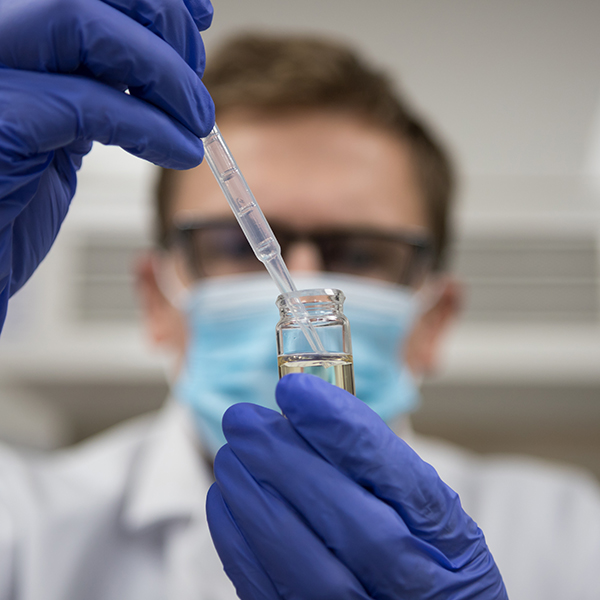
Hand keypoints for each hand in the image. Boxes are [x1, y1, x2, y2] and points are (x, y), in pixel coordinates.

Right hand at [0, 0, 213, 327]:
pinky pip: (89, 103)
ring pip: (82, 21)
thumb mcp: (57, 132)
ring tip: (197, 122)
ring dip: (162, 71)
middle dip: (161, 23)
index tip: (198, 18)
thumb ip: (93, 93)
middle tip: (198, 76)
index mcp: (10, 40)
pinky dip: (151, 127)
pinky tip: (179, 151)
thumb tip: (158, 75)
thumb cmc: (6, 204)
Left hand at [207, 374, 507, 598]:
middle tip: (244, 420)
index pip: (399, 477)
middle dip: (289, 463)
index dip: (343, 429)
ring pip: (307, 568)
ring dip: (256, 501)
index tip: (295, 390)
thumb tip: (310, 412)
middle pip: (353, 523)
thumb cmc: (422, 559)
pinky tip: (227, 500)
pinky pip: (273, 598)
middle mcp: (417, 586)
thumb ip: (379, 468)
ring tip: (231, 455)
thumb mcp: (427, 510)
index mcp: (451, 542)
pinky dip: (241, 545)